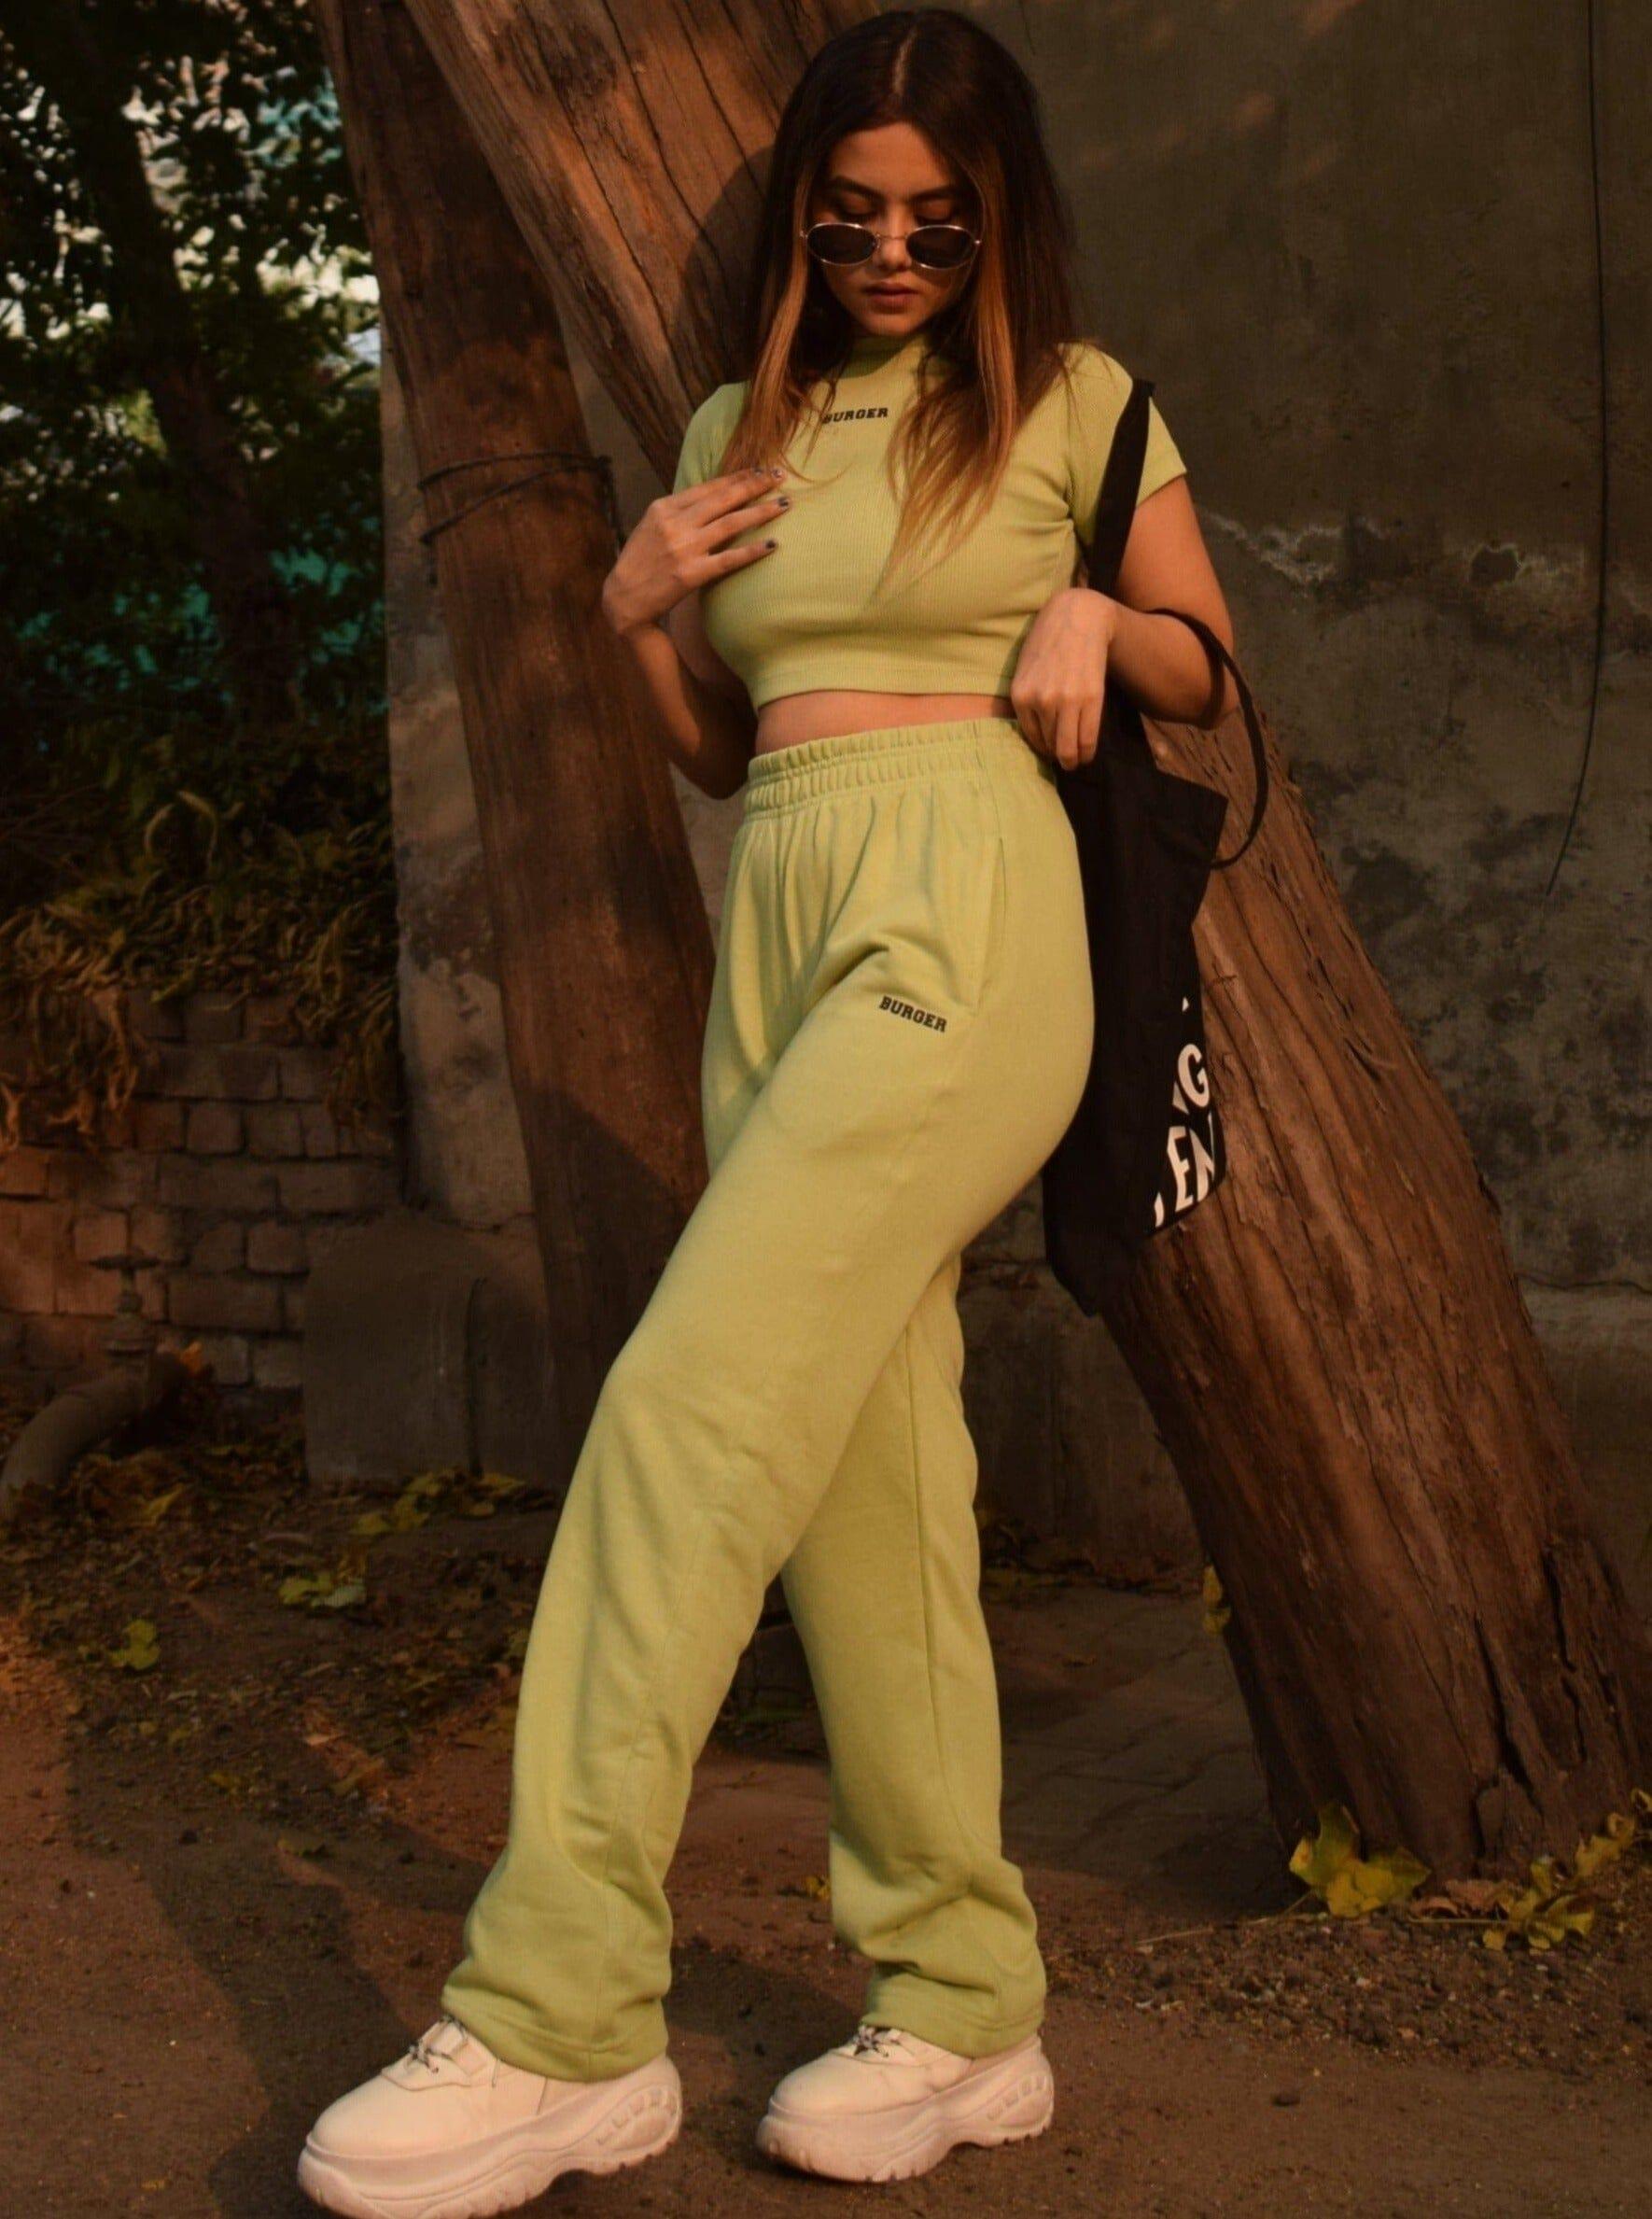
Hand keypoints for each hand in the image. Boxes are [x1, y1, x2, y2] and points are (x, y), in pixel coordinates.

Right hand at [601, 466, 787, 636]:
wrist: (623, 599)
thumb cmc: (640, 562)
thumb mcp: (652, 527)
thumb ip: (679, 511)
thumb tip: (713, 497)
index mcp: (664, 507)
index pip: (708, 487)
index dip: (737, 477)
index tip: (759, 469)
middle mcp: (675, 524)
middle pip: (723, 499)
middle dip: (755, 485)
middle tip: (780, 476)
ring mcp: (684, 548)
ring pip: (731, 523)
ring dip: (761, 512)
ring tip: (784, 504)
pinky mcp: (691, 574)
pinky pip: (729, 559)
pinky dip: (752, 550)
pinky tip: (773, 543)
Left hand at [1008, 587, 1118, 768]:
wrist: (1077, 617)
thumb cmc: (1048, 643)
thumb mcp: (1025, 671)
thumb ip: (1027, 700)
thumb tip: (1038, 736)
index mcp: (1020, 695)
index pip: (1031, 738)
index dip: (1043, 749)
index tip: (1051, 752)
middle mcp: (1040, 701)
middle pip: (1050, 746)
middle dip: (1059, 758)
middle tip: (1066, 762)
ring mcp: (1066, 700)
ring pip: (1068, 747)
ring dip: (1073, 759)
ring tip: (1077, 760)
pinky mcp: (1090, 698)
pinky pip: (1088, 738)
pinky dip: (1087, 752)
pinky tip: (1087, 754)